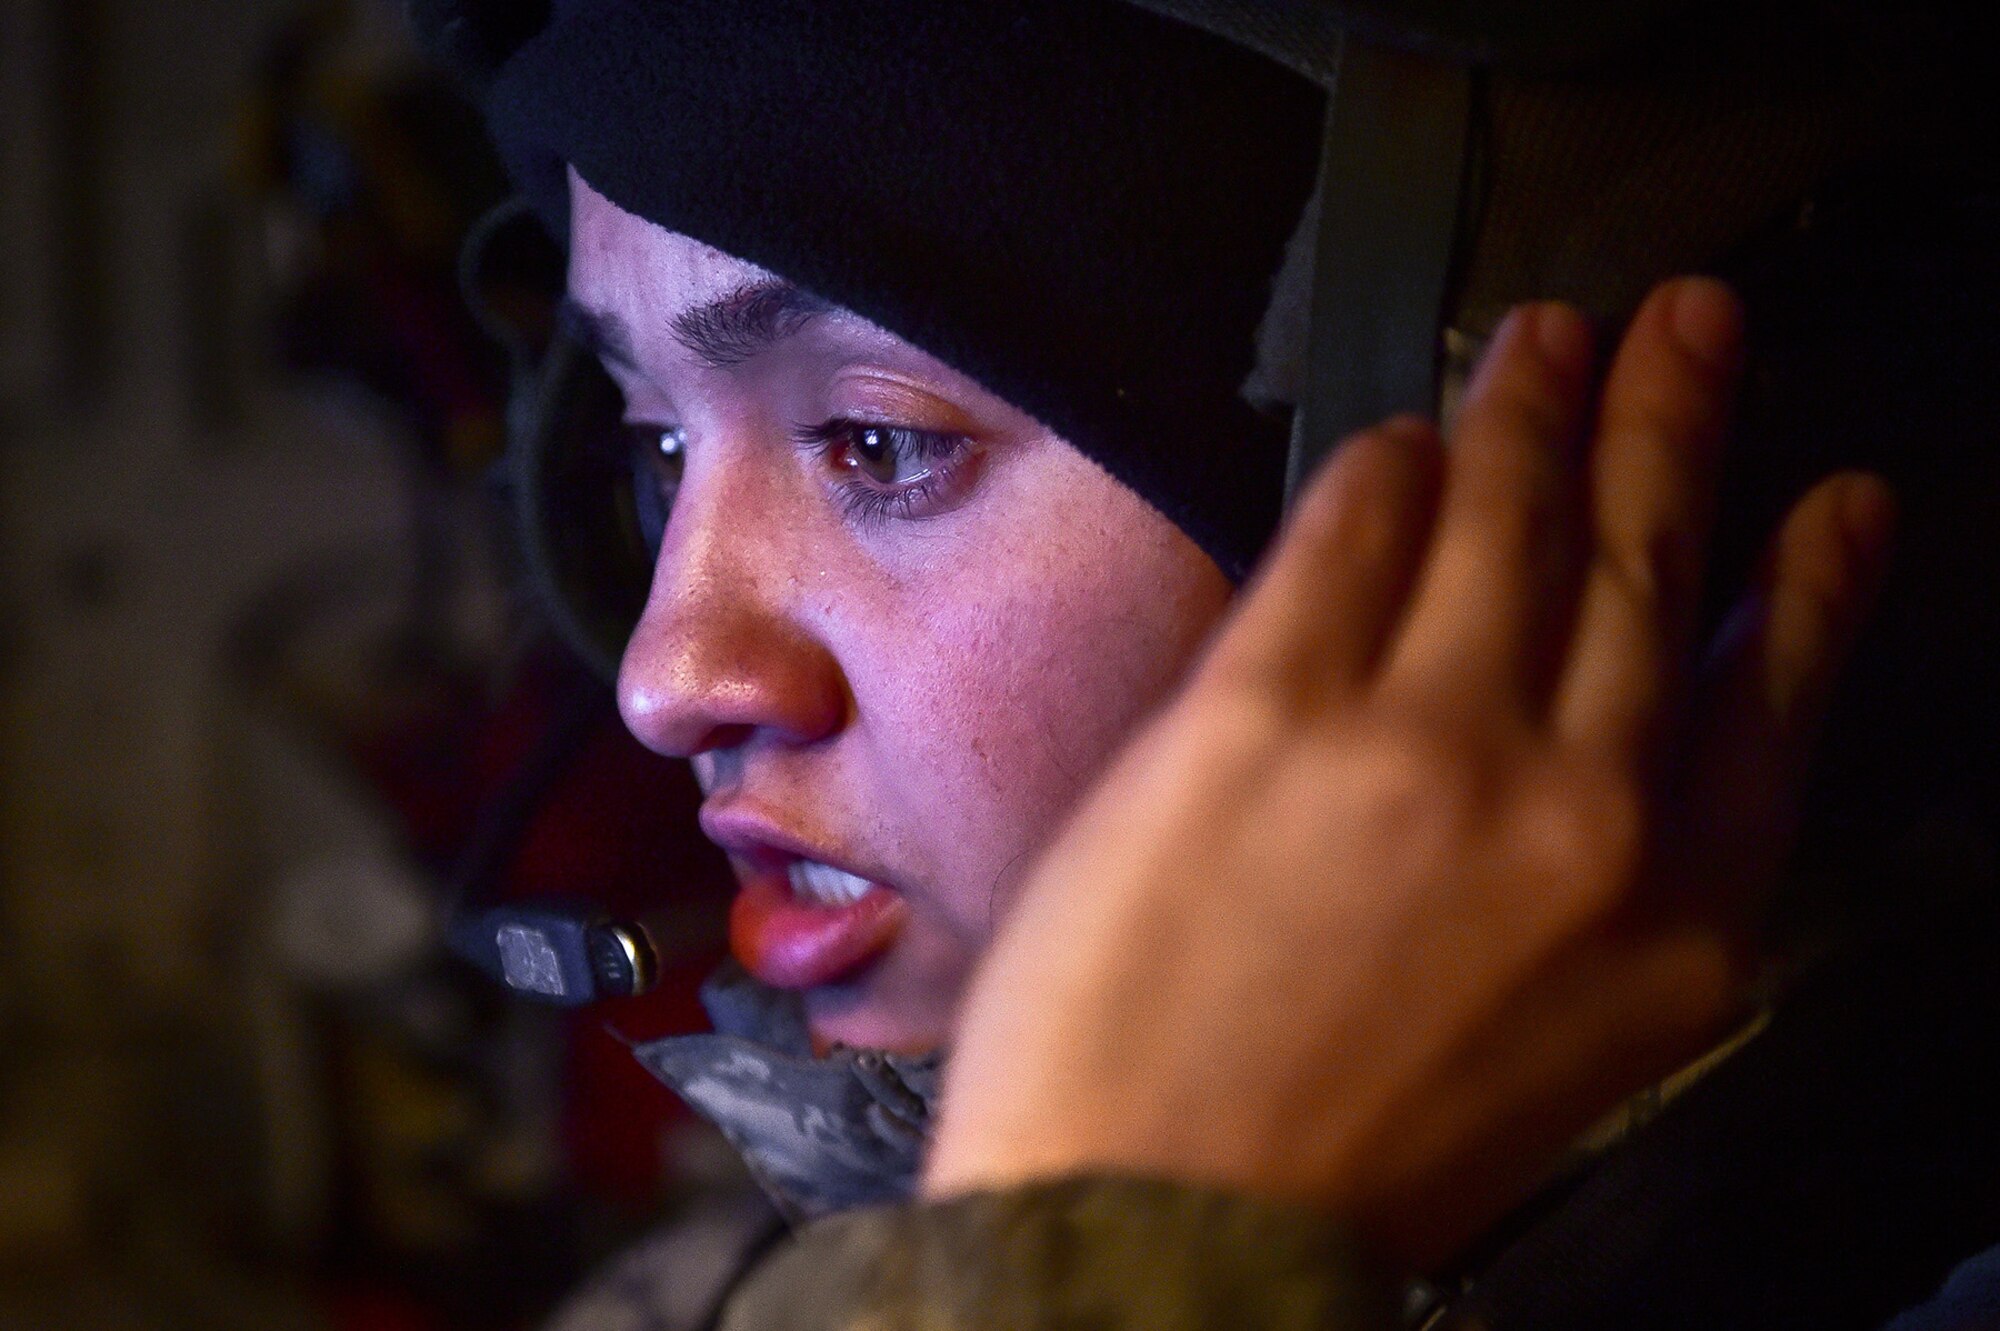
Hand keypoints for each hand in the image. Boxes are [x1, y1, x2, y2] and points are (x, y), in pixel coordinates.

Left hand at [922, 278, 1895, 1271]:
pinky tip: (1400, 436)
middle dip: (1672, 426)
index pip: (1770, 700)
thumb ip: (1611, 889)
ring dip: (1532, 410)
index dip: (1808, 585)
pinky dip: (1383, 468)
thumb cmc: (1340, 1159)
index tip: (1833, 507)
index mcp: (1668, 924)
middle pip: (1642, 566)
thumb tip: (1601, 732)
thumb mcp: (1556, 1054)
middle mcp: (1573, 812)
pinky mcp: (1264, 709)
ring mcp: (1420, 743)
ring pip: (1504, 520)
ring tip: (1547, 345)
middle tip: (1687, 331)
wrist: (1153, 1224)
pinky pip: (1348, 534)